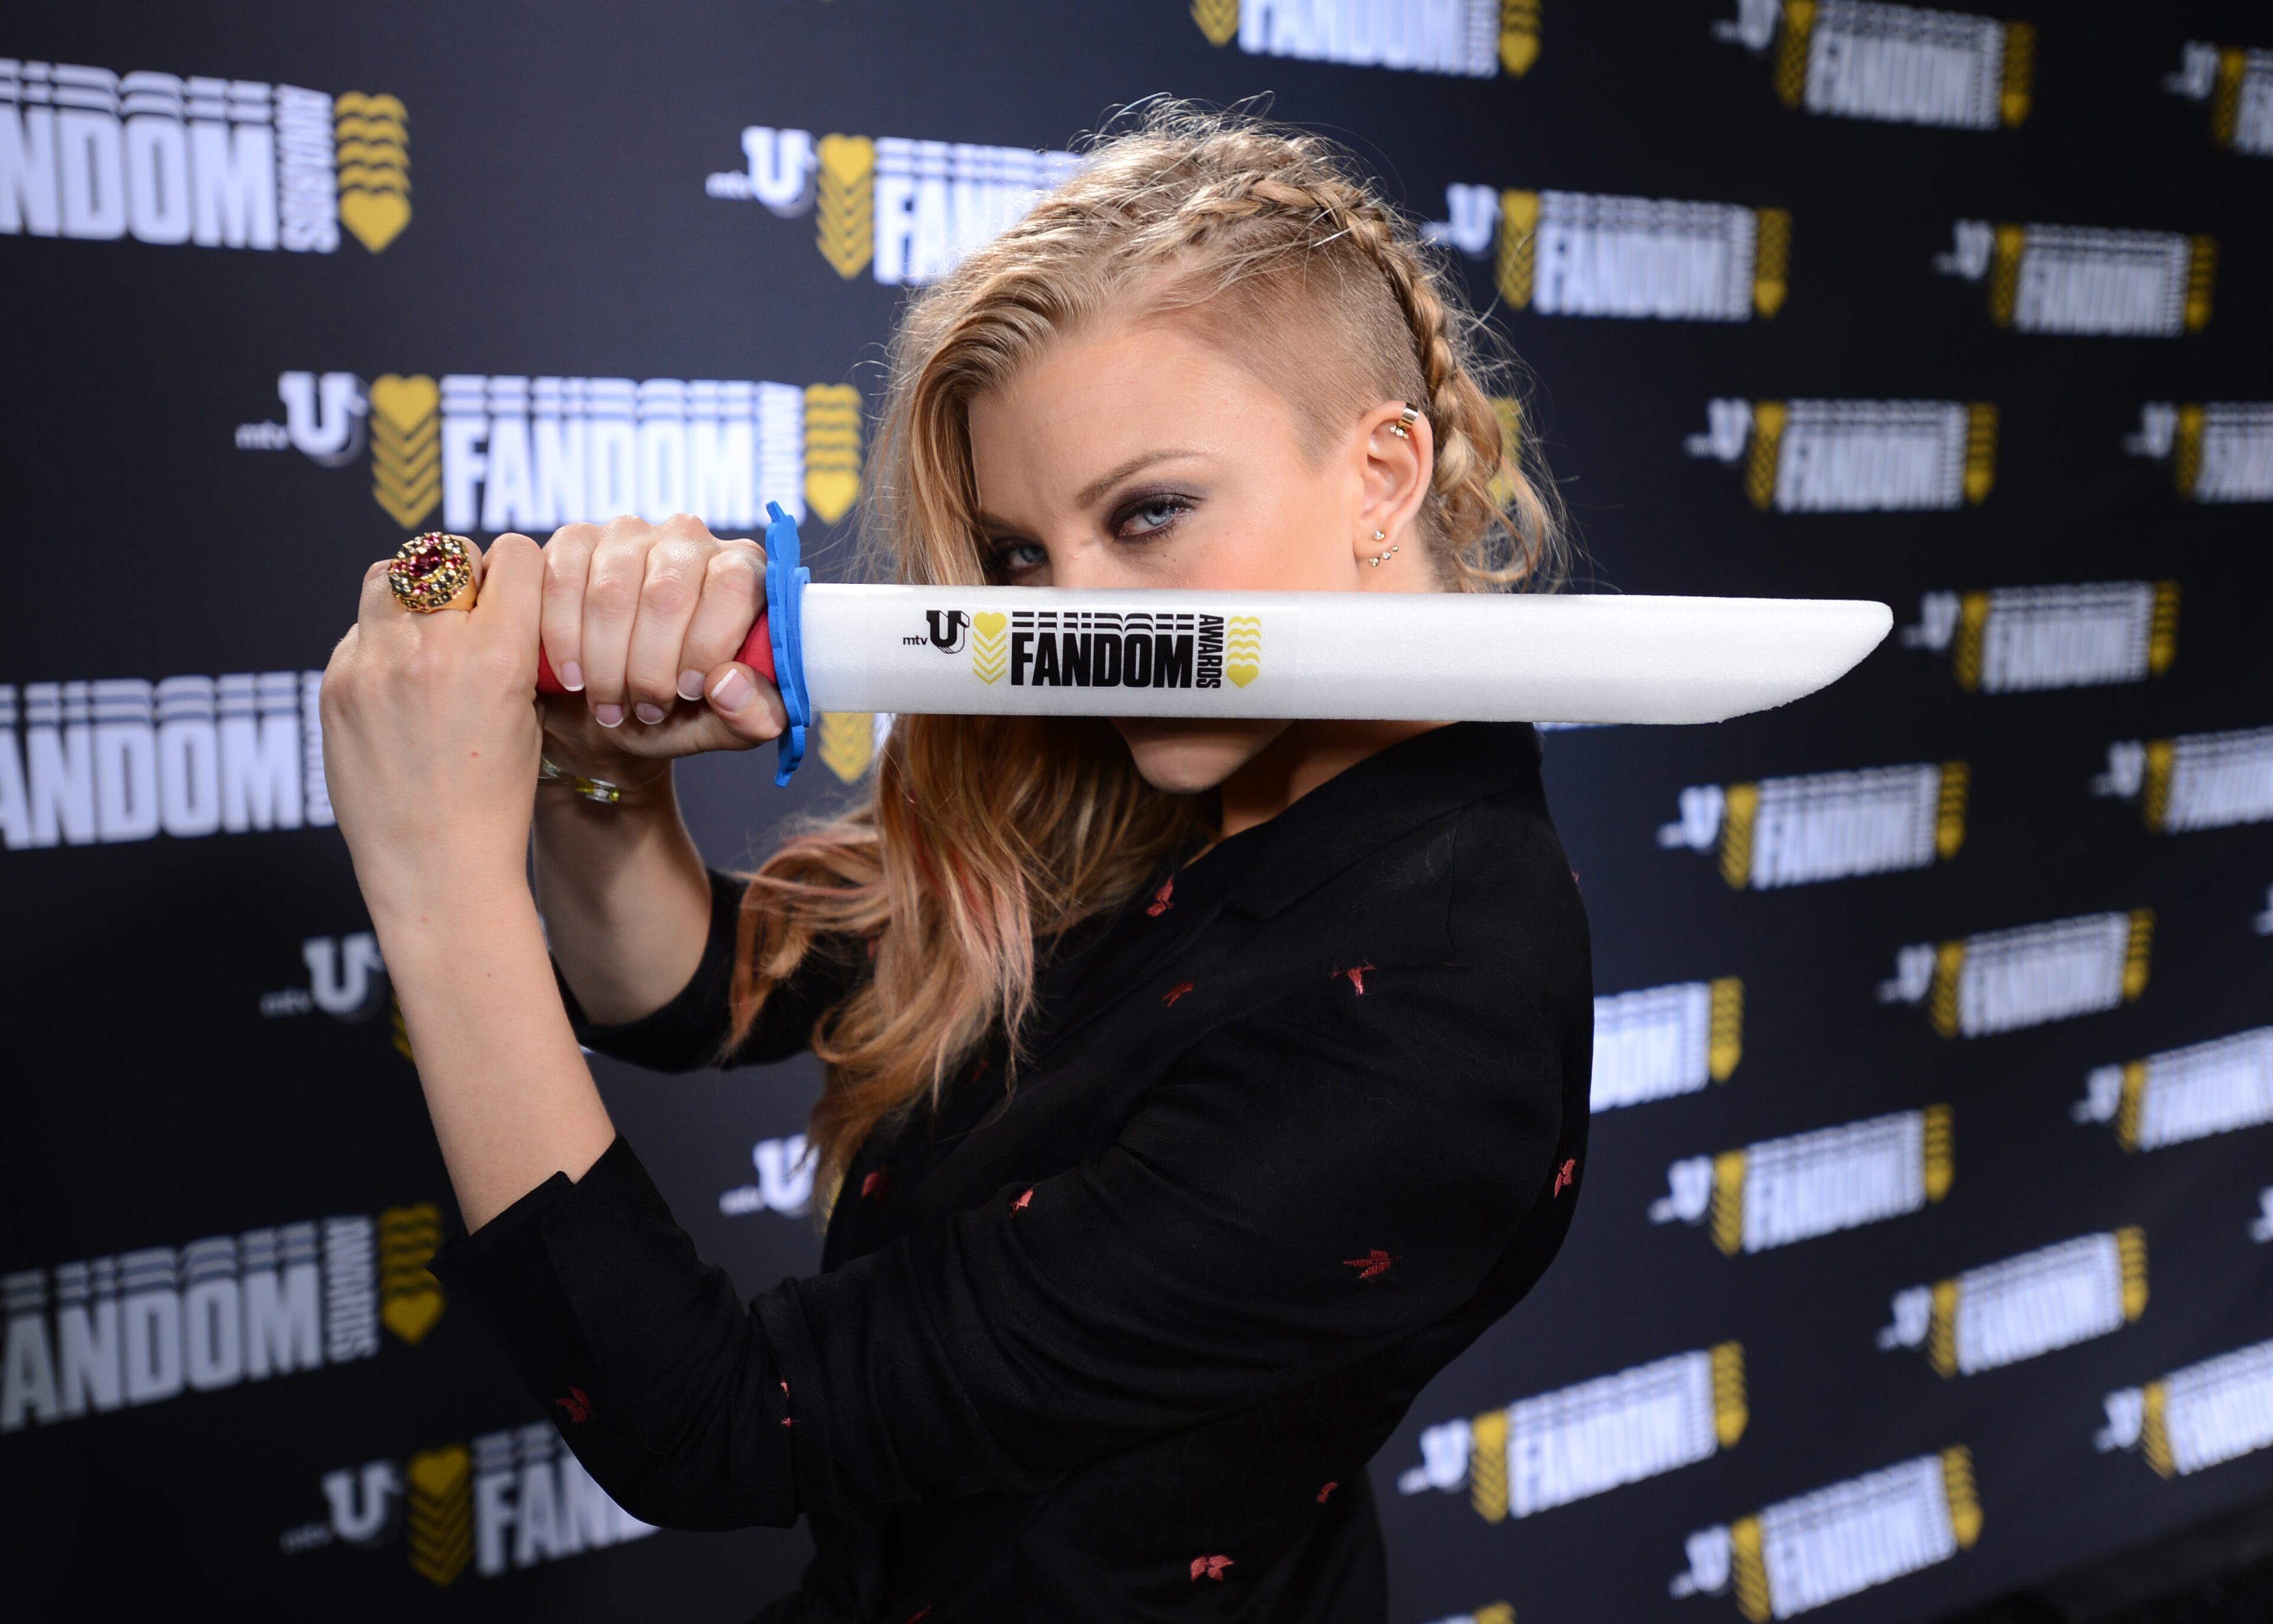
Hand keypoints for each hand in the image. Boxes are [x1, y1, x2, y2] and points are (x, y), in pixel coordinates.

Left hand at [321, 535, 547, 923]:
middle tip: (468, 613)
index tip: (517, 595)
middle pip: (444, 554)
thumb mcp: (530, 714)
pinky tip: (398, 687)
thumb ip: (513, 646)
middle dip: (461, 576)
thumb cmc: (496, 799)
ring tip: (426, 635)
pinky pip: (360, 630)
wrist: (436, 865)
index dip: (519, 571)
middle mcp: (431, 649)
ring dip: (411, 592)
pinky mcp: (336, 684)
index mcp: (497, 655)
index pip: (511, 554)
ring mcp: (374, 664)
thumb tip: (496, 595)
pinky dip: (381, 643)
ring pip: (389, 574)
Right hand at [537, 515, 786, 784]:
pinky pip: (561, 581)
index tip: (687, 691)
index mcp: (744, 569)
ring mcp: (628, 534)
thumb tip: (728, 683)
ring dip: (606, 663)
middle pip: (668, 591)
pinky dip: (563, 639)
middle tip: (646, 710)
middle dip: (651, 667)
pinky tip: (573, 678)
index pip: (733, 583)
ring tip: (611, 705)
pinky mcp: (575, 541)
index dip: (708, 642)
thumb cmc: (682, 712)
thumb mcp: (727, 726)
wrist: (610, 713)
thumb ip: (754, 715)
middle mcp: (689, 538)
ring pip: (611, 590)